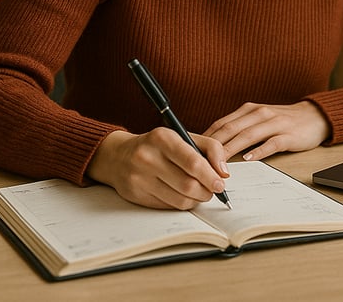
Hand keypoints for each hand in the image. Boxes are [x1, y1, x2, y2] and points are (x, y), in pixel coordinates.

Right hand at [86, 128, 229, 209]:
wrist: (118, 156)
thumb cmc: (157, 146)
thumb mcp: (182, 136)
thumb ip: (209, 148)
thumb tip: (224, 172)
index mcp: (162, 138)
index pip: (193, 162)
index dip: (211, 176)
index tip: (221, 183)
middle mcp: (147, 157)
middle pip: (188, 185)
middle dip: (206, 191)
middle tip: (213, 189)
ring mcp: (139, 178)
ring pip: (180, 199)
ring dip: (196, 200)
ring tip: (199, 192)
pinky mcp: (136, 195)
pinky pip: (168, 206)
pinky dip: (182, 203)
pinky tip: (182, 195)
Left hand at [203, 101, 330, 161]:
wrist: (314, 116)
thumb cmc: (282, 121)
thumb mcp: (258, 120)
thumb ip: (239, 129)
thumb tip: (214, 146)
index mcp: (248, 110)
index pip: (222, 123)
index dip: (206, 137)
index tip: (193, 150)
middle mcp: (259, 113)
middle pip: (231, 129)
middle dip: (214, 145)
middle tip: (199, 160)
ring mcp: (274, 123)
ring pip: (247, 136)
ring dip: (231, 149)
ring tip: (218, 163)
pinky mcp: (288, 134)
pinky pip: (271, 143)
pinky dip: (258, 151)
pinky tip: (248, 160)